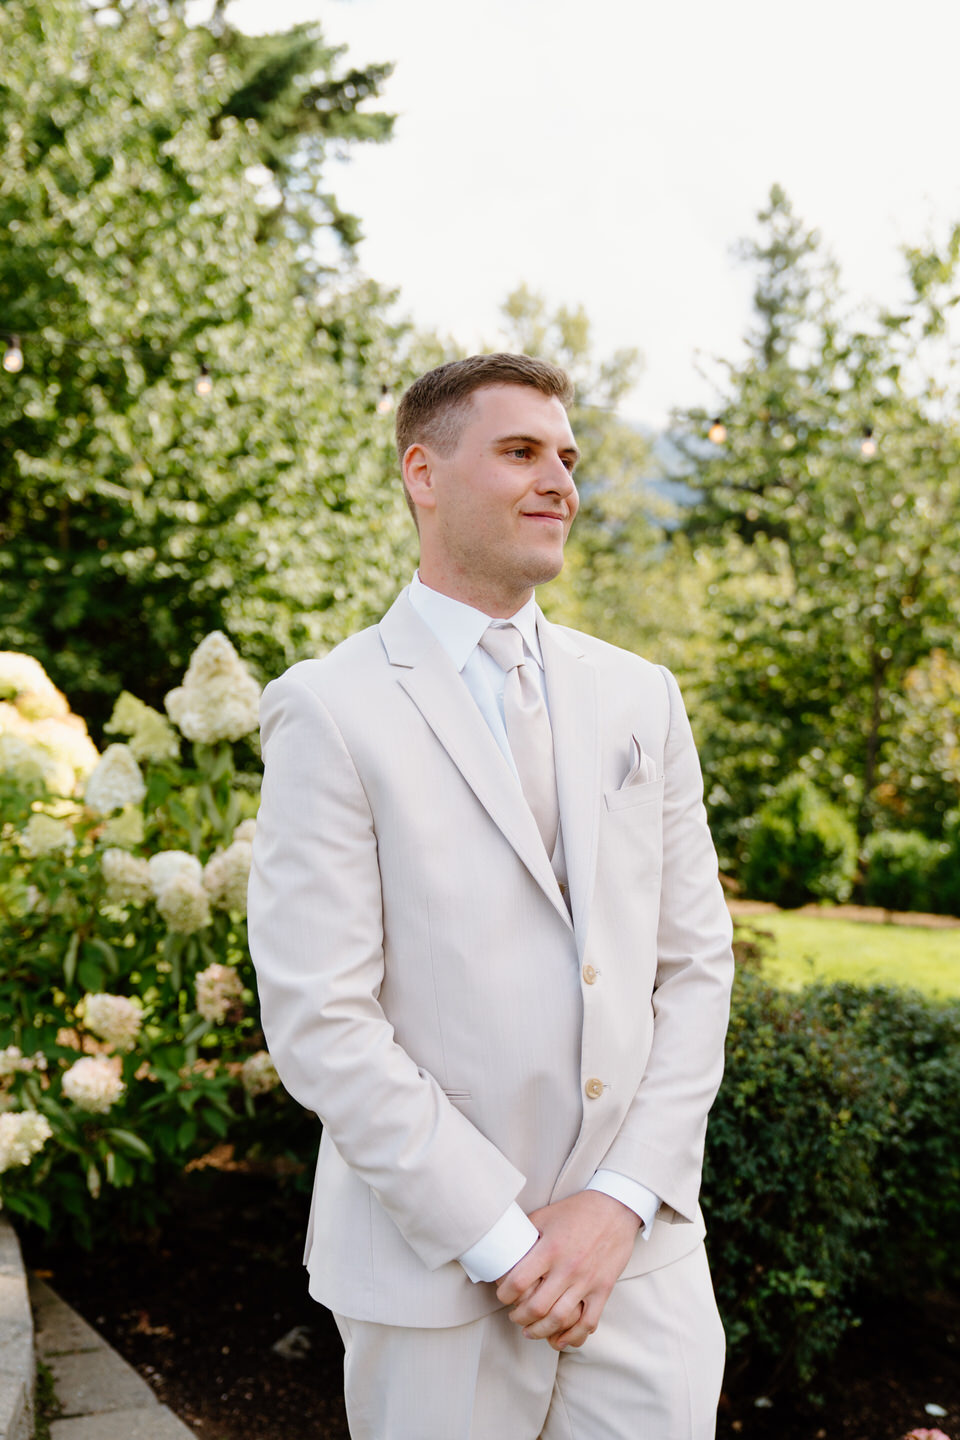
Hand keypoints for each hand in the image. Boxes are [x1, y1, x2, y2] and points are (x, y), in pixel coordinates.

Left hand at [495, 1190, 640, 1349]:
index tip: (502, 1295)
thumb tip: (504, 1247)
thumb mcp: (546, 1215)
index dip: (504, 1294)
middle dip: (520, 1318)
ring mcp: (587, 1281)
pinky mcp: (603, 1289)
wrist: (615, 1208)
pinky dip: (572, 1337)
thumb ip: (526, 1233)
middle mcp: (568, 1268)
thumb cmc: (577, 1211)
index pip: (519, 1282)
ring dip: (540, 1331)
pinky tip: (559, 1340)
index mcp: (550, 1248)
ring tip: (530, 1331)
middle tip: (514, 1316)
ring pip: (559, 1320)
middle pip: (537, 1307)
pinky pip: (588, 1322)